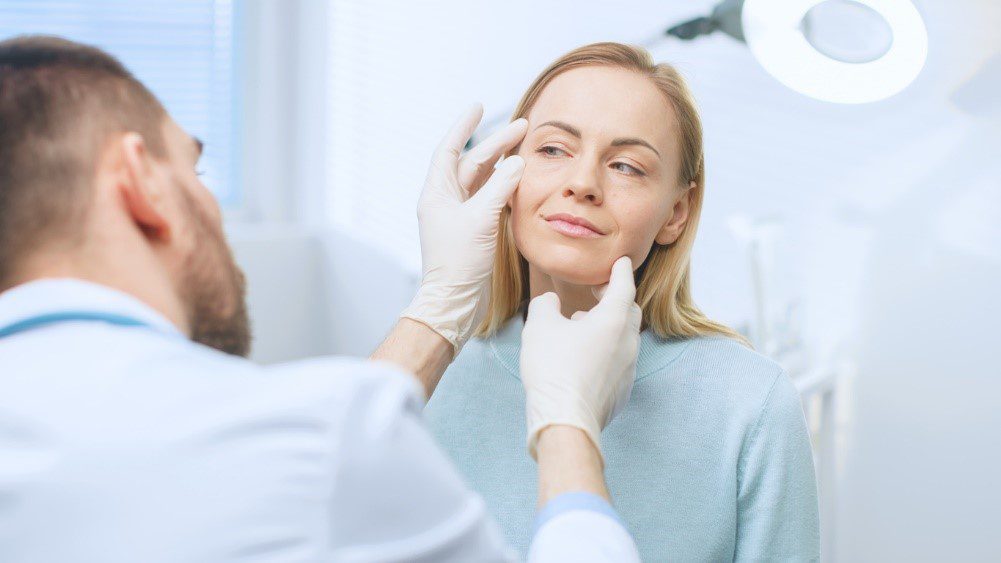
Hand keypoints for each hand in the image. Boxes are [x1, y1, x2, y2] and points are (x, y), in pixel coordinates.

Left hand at [400, 105, 527, 355]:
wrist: (454, 303)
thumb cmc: (458, 264)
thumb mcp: (481, 220)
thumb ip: (499, 189)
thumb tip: (516, 163)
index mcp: (437, 193)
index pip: (450, 150)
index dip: (464, 127)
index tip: (479, 107)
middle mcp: (446, 201)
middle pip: (473, 163)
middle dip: (496, 144)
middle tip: (523, 126)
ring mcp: (460, 216)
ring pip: (484, 181)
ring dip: (503, 164)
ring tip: (526, 148)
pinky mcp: (474, 231)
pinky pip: (491, 200)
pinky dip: (506, 188)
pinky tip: (521, 180)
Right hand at [520, 256, 642, 461]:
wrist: (565, 419)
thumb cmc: (553, 368)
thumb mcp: (539, 326)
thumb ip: (545, 304)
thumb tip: (551, 302)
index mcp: (613, 321)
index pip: (624, 286)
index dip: (621, 271)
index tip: (622, 262)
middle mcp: (627, 343)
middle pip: (630, 312)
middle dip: (616, 299)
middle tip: (597, 294)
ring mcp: (628, 369)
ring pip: (624, 338)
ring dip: (608, 327)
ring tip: (581, 328)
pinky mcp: (622, 391)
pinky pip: (619, 362)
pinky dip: (606, 352)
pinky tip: (584, 360)